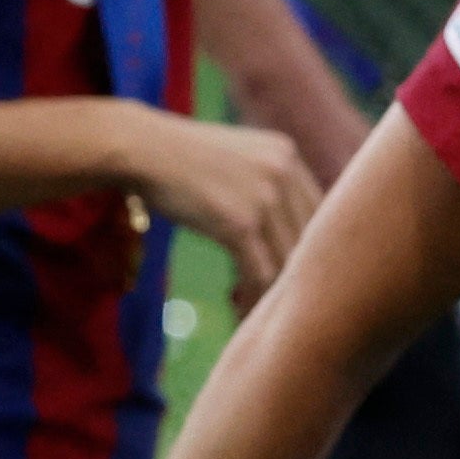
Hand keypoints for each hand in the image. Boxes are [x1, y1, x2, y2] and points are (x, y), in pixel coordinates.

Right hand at [129, 108, 326, 296]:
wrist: (141, 149)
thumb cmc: (179, 157)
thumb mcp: (236, 155)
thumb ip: (266, 179)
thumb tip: (285, 225)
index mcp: (286, 154)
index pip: (318, 210)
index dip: (310, 245)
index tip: (294, 269)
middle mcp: (283, 173)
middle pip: (309, 237)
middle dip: (296, 271)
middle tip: (282, 297)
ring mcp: (264, 198)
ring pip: (288, 260)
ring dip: (276, 290)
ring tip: (263, 309)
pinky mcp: (240, 224)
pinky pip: (261, 273)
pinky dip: (254, 297)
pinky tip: (242, 308)